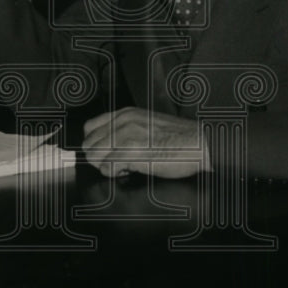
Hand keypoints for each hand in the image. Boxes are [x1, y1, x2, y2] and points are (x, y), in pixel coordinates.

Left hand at [82, 107, 211, 179]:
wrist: (199, 144)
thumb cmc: (179, 139)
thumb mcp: (147, 123)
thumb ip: (126, 129)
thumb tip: (109, 146)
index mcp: (126, 114)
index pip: (90, 127)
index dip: (95, 144)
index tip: (106, 153)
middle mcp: (123, 122)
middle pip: (88, 145)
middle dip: (99, 158)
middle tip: (117, 163)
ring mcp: (126, 136)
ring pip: (94, 157)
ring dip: (106, 167)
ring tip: (124, 167)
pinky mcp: (131, 152)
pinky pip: (107, 168)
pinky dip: (116, 174)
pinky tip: (131, 171)